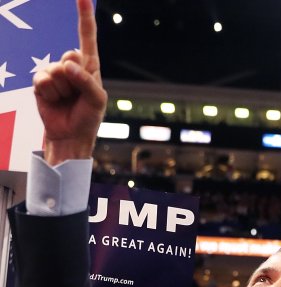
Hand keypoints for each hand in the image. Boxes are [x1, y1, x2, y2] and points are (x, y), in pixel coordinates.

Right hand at [33, 0, 106, 164]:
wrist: (70, 134)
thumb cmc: (88, 116)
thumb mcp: (97, 99)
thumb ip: (86, 80)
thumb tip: (66, 64)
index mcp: (90, 65)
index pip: (87, 36)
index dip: (84, 16)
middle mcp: (72, 65)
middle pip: (69, 56)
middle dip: (74, 78)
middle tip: (77, 95)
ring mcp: (55, 72)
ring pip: (55, 70)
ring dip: (62, 90)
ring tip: (67, 100)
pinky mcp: (40, 82)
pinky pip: (42, 80)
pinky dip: (50, 93)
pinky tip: (54, 101)